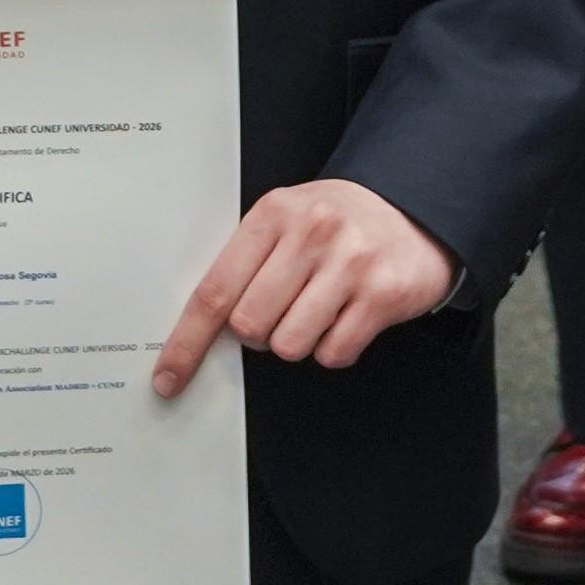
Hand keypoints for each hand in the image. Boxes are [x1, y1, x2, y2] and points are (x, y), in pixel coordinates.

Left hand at [157, 179, 451, 391]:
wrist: (415, 208)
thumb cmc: (338, 222)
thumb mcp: (286, 220)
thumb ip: (247, 262)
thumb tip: (199, 328)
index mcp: (274, 213)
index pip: (215, 290)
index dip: (187, 341)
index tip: (169, 376)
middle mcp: (312, 233)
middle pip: (249, 325)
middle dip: (258, 332)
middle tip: (282, 308)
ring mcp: (350, 263)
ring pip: (289, 345)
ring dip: (297, 340)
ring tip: (318, 308)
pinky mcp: (383, 294)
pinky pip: (333, 353)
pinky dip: (334, 346)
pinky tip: (345, 316)